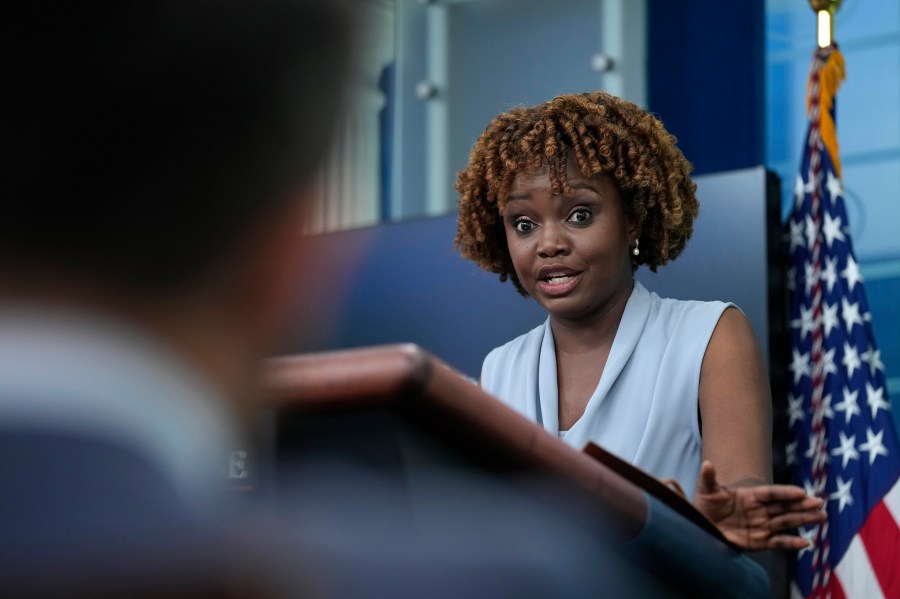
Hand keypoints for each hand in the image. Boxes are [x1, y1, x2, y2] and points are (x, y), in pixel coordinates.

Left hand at [692, 460, 825, 551]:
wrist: (702, 526)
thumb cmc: (705, 506)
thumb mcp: (706, 490)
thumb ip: (708, 478)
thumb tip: (707, 464)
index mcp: (750, 495)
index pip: (771, 493)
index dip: (786, 492)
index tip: (801, 492)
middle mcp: (759, 510)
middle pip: (784, 507)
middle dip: (801, 505)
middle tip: (819, 504)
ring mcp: (761, 525)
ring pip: (786, 522)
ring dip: (803, 519)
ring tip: (821, 517)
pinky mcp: (760, 541)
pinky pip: (778, 542)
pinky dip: (791, 543)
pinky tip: (806, 543)